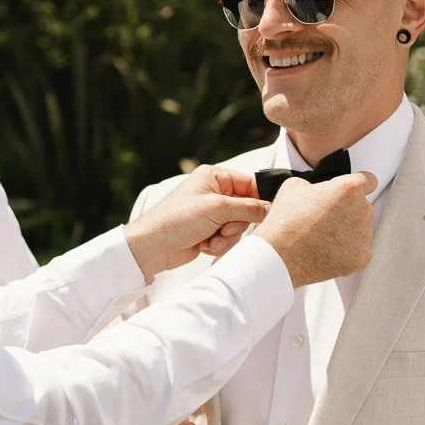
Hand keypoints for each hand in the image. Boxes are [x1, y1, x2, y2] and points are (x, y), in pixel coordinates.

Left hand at [124, 166, 268, 280]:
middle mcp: (214, 192)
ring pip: (238, 227)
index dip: (259, 199)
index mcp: (214, 176)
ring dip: (227, 237)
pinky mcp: (208, 231)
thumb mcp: (217, 208)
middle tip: (223, 228)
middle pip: (247, 208)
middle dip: (236, 224)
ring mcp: (211, 213)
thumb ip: (248, 208)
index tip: (267, 213)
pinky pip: (227, 238)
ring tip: (210, 239)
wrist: (152, 247)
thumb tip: (272, 207)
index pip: (250, 183)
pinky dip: (219, 245)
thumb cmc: (177, 219)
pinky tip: (204, 246)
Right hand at [252, 172, 376, 289]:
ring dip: (348, 231)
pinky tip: (328, 250)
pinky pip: (359, 250)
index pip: (369, 181)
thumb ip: (318, 184)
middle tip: (325, 219)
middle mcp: (362, 210)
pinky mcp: (361, 257)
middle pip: (363, 207)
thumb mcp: (295, 186)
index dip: (356, 187)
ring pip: (361, 229)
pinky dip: (347, 251)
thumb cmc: (285, 221)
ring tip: (323, 237)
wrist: (278, 255)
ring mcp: (364, 235)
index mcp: (349, 188)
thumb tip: (322, 190)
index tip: (350, 194)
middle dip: (348, 211)